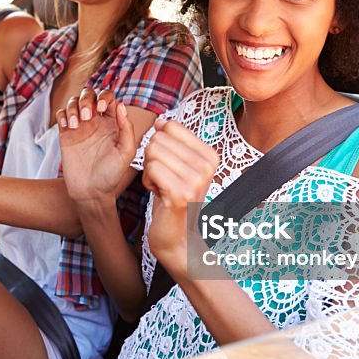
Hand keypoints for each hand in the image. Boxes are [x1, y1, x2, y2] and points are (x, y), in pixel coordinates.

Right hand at [56, 87, 135, 204]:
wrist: (91, 192)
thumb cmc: (111, 175)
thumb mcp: (126, 153)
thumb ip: (127, 129)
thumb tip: (121, 105)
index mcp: (113, 123)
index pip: (109, 98)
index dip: (105, 97)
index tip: (102, 108)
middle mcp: (97, 122)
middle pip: (90, 94)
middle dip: (87, 98)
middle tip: (86, 115)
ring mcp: (81, 127)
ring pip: (74, 101)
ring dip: (74, 106)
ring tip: (75, 124)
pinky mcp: (66, 134)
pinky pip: (62, 114)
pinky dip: (63, 114)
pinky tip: (68, 126)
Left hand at [142, 119, 219, 275]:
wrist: (178, 238)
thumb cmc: (174, 199)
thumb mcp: (180, 167)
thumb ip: (174, 143)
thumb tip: (161, 121)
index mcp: (210, 155)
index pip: (171, 126)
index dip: (160, 144)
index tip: (169, 166)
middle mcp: (207, 166)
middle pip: (158, 139)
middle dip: (152, 159)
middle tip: (164, 180)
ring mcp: (195, 180)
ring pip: (152, 152)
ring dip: (149, 172)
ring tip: (162, 188)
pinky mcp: (180, 193)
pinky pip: (151, 169)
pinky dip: (148, 182)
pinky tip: (159, 195)